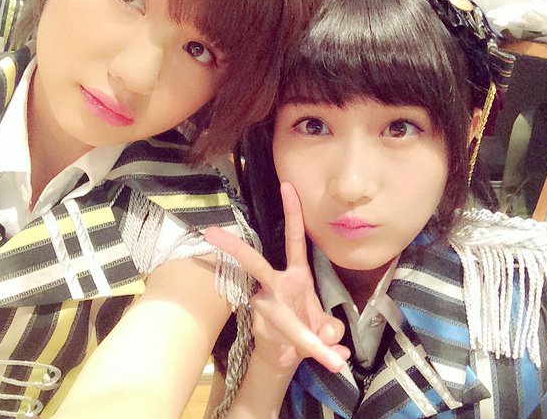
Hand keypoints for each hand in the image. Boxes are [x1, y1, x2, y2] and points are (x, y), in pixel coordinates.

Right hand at [205, 182, 349, 372]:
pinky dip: (320, 351)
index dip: (292, 212)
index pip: (295, 239)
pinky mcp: (265, 329)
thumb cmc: (305, 327)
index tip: (287, 186)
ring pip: (278, 313)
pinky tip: (335, 360)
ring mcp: (266, 308)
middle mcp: (277, 286)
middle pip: (254, 263)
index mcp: (296, 275)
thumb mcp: (323, 325)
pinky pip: (297, 338)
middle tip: (211, 233)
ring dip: (308, 335)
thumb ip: (330, 329)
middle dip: (234, 250)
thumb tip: (334, 341)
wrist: (286, 355)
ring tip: (325, 351)